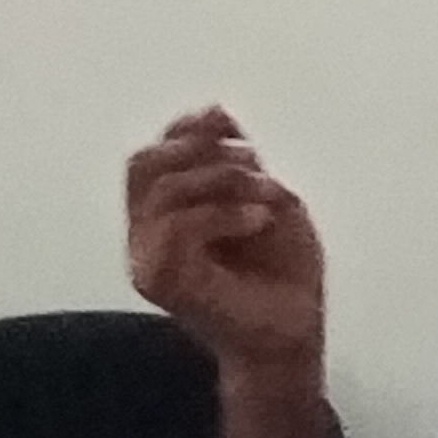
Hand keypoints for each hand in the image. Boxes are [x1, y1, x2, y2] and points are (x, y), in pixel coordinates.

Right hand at [124, 108, 328, 380]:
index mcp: (164, 212)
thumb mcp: (265, 196)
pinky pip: (175, 228)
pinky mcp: (158, 281)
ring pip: (163, 192)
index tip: (231, 125)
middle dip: (200, 149)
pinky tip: (258, 221)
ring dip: (224, 181)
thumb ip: (234, 159)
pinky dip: (223, 213)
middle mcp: (145, 234)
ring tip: (267, 198)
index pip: (152, 155)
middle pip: (143, 164)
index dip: (186, 129)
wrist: (294, 328)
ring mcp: (146, 259)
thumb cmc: (282, 270)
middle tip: (252, 161)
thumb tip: (213, 109)